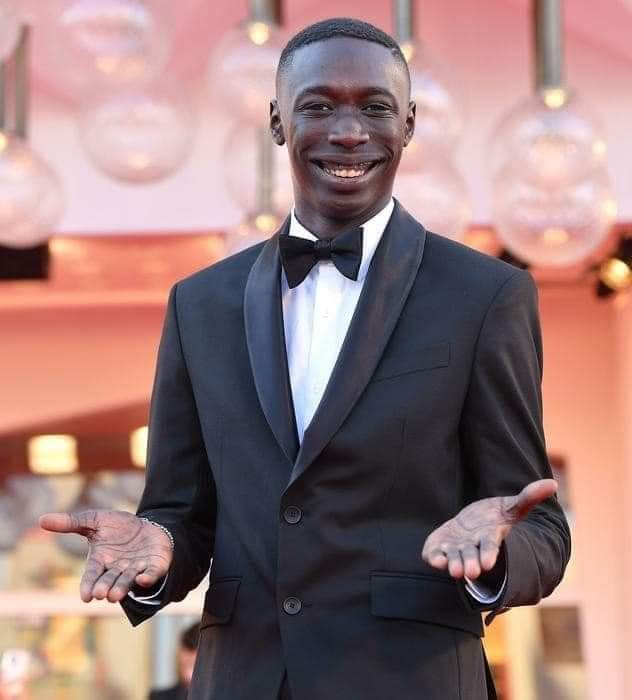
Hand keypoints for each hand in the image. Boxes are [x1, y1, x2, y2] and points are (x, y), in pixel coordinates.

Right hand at [39, 510, 173, 602]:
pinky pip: (152, 574)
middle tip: (102, 594)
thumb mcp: (95, 520)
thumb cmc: (119, 527)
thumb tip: (41, 519)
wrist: (148, 525)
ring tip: (115, 595)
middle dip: (106, 587)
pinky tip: (143, 579)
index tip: (86, 596)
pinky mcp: (154, 565)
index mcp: (101, 560)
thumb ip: (71, 523)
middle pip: (110, 580)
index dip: (88, 585)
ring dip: (122, 587)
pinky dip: (148, 578)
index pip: (92, 575)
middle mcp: (117, 568)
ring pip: (128, 581)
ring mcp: (136, 569)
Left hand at [422, 479, 557, 580]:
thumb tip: (553, 483)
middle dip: (470, 564)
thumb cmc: (494, 517)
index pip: (489, 547)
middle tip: (469, 572)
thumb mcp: (511, 506)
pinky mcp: (439, 547)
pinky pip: (435, 554)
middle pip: (471, 557)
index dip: (488, 554)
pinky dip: (434, 557)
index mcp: (489, 537)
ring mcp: (455, 548)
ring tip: (454, 571)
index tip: (487, 564)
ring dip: (453, 564)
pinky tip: (433, 559)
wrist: (471, 523)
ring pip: (454, 558)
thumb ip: (529, 497)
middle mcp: (472, 547)